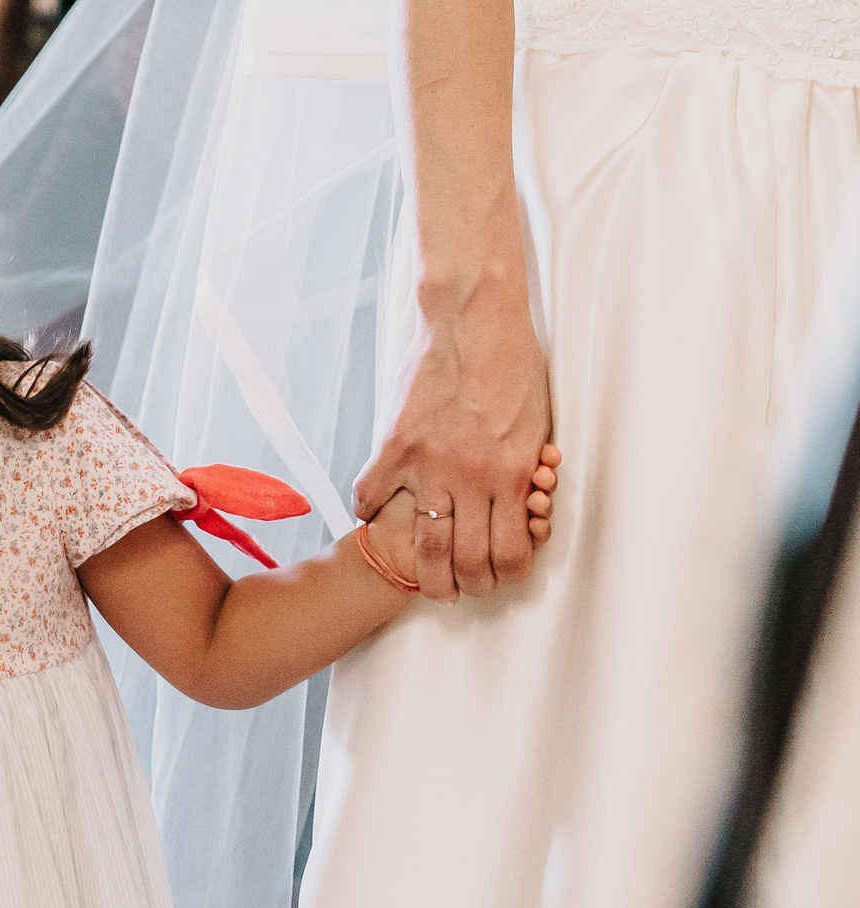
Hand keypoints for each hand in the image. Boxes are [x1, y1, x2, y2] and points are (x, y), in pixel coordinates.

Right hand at [352, 295, 551, 601]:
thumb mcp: (537, 424)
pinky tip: (377, 515)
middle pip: (466, 560)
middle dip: (468, 585)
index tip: (500, 576)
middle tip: (464, 588)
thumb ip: (524, 470)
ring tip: (422, 579)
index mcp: (514, 473)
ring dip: (423, 573)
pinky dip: (372, 512)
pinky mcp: (395, 446)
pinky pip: (372, 495)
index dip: (506, 574)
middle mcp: (473, 477)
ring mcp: (429, 464)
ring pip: (423, 544)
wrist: (474, 318)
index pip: (511, 551)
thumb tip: (520, 506)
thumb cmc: (513, 363)